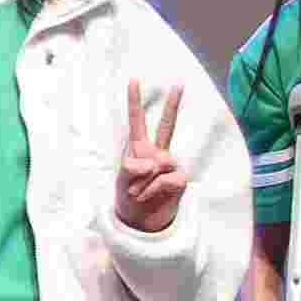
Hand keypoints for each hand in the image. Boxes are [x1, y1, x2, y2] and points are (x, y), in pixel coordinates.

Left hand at [113, 84, 191, 232]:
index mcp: (138, 148)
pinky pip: (168, 179)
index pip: (136, 121)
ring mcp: (170, 165)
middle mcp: (156, 153)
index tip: (134, 79)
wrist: (140, 221)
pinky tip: (150, 197)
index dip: (134, 101)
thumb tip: (154, 162)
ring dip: (145, 181)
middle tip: (179, 83)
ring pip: (162, 162)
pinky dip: (154, 189)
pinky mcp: (180, 180)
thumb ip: (132, 166)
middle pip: (166, 125)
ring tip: (139, 192)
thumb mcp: (121, 180)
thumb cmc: (128, 197)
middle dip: (173, 104)